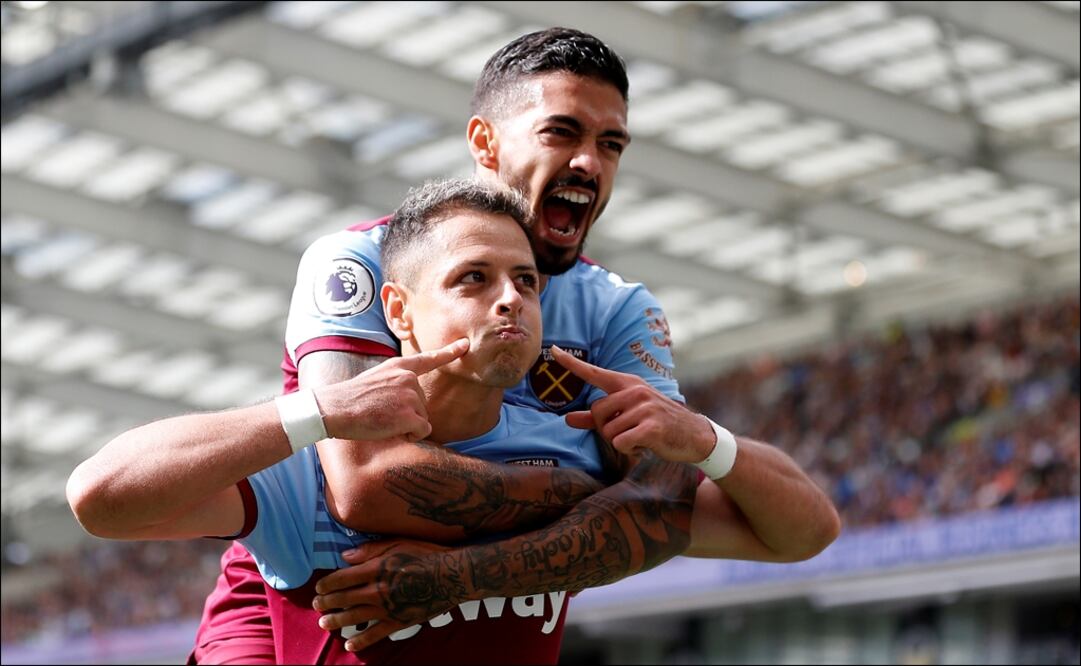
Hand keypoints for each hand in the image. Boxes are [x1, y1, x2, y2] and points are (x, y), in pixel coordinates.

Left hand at [312, 539, 463, 651]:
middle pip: (344, 599)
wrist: (451, 575)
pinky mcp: (398, 621)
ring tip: (324, 623)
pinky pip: (375, 634)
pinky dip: (361, 641)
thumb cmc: (426, 553)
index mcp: (375, 568)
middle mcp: (376, 590)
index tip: (319, 587)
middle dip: (327, 602)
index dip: (327, 584)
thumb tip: (345, 556)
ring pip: (354, 617)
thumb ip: (369, 550)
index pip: (341, 578)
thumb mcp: (397, 543)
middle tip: (317, 605)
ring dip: (336, 621)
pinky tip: (350, 644)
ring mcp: (386, 608)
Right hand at [317, 339, 467, 441]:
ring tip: (383, 419)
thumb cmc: (351, 399)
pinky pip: (423, 430)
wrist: (335, 408)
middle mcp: (408, 378)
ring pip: (423, 418)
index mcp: (399, 367)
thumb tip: (410, 398)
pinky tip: (390, 429)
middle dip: (408, 414)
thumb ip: (396, 382)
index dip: (449, 352)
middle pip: (423, 403)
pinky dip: (411, 435)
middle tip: (382, 412)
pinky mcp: (410, 414)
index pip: (429, 358)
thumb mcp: (376, 379)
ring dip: (407, 425)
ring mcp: (410, 395)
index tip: (466, 345)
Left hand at [552, 345, 715, 462]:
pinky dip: (629, 449)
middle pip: (597, 413)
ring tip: (641, 437)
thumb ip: (595, 418)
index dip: (572, 364)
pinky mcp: (651, 426)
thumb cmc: (657, 424)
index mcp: (627, 384)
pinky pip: (620, 443)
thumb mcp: (628, 416)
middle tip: (630, 431)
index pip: (594, 373)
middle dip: (607, 429)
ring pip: (608, 432)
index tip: (552, 351)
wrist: (694, 435)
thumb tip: (566, 419)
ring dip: (621, 441)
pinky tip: (645, 445)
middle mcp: (635, 391)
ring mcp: (644, 407)